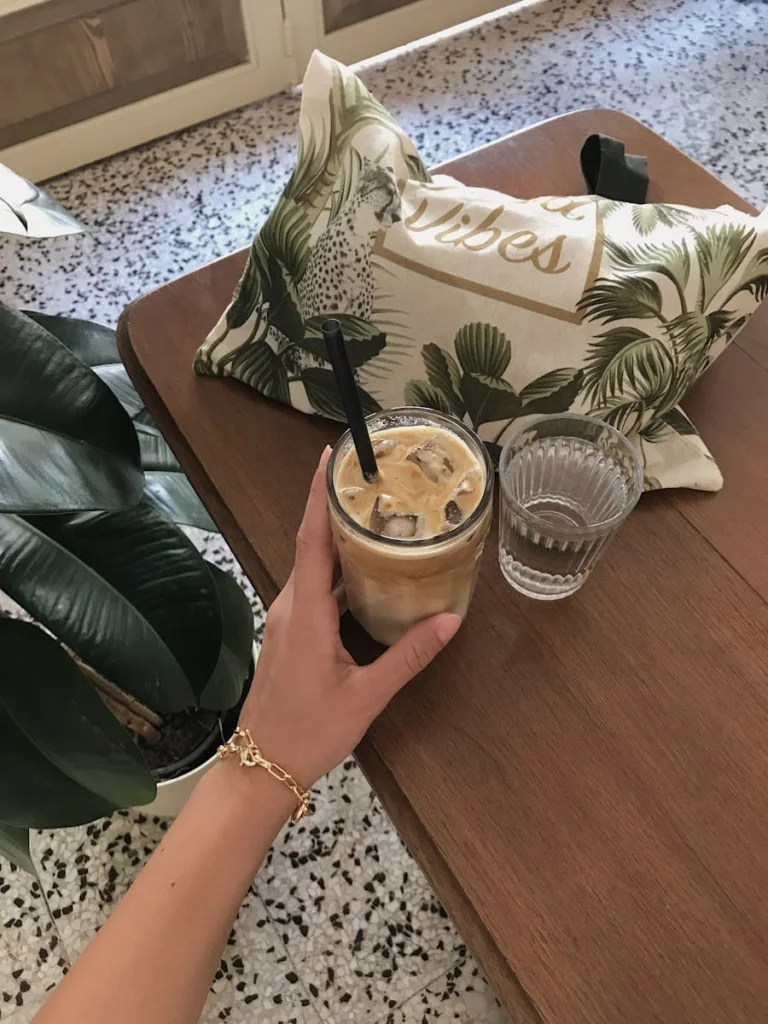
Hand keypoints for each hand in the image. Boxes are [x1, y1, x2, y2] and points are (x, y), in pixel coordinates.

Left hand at [237, 446, 459, 789]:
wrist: (261, 767)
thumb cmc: (310, 732)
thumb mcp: (367, 695)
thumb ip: (409, 655)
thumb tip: (449, 621)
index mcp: (306, 613)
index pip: (311, 540)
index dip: (318, 496)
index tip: (329, 458)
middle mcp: (290, 606)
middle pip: (313, 545)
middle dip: (338, 509)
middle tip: (373, 481)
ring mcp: (286, 619)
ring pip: (313, 567)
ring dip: (339, 541)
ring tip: (377, 517)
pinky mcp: (289, 633)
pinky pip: (314, 589)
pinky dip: (337, 572)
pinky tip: (367, 572)